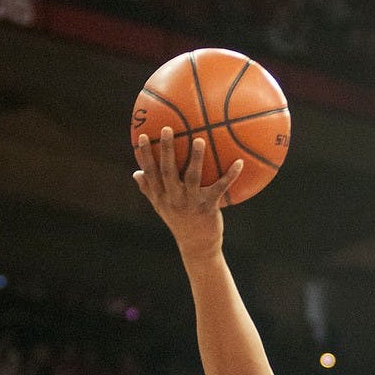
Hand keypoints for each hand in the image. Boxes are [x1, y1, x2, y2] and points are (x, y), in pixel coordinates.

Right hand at [133, 127, 242, 257]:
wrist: (197, 246)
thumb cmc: (179, 223)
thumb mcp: (161, 208)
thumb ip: (149, 190)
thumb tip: (135, 173)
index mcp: (162, 196)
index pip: (150, 173)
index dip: (145, 155)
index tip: (142, 137)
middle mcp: (174, 198)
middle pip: (167, 171)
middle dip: (167, 150)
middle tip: (167, 129)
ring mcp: (191, 203)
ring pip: (192, 177)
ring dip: (196, 158)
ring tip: (199, 139)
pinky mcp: (208, 207)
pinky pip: (220, 188)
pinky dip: (230, 175)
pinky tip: (239, 162)